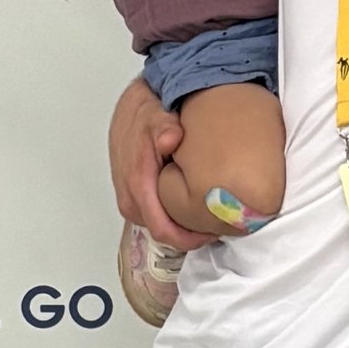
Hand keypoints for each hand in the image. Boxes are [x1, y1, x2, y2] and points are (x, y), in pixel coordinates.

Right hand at [110, 78, 214, 250]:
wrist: (131, 109)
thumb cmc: (145, 115)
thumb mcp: (156, 115)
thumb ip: (163, 128)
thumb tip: (171, 138)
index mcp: (137, 185)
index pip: (163, 229)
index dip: (190, 238)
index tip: (214, 232)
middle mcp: (130, 198)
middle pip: (163, 233)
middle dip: (190, 234)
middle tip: (218, 223)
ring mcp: (130, 199)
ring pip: (159, 226)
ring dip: (182, 226)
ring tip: (208, 215)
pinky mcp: (134, 196)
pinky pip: (155, 216)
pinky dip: (173, 216)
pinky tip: (191, 206)